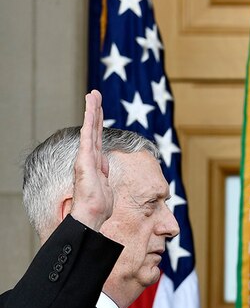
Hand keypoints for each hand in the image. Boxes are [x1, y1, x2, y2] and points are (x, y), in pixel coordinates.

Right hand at [70, 90, 113, 230]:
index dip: (99, 125)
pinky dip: (89, 120)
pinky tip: (91, 107)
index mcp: (96, 163)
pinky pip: (88, 135)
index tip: (100, 111)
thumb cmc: (100, 206)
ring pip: (90, 128)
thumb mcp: (107, 187)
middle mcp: (89, 157)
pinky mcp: (84, 157)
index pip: (98, 139)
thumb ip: (105, 175)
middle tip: (95, 94)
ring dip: (91, 110)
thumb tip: (105, 168)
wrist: (92, 213)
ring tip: (93, 94)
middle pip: (93, 129)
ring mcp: (85, 156)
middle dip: (95, 111)